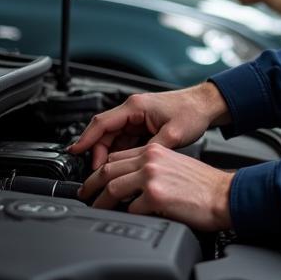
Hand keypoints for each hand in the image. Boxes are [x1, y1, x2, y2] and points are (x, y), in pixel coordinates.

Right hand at [68, 82, 229, 171]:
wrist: (206, 105)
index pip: (101, 123)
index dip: (86, 139)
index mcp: (135, 107)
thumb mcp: (172, 134)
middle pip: (104, 133)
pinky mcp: (143, 126)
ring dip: (108, 154)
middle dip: (97, 153)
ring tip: (107, 173)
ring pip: (113, 138)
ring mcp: (137, 118)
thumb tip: (135, 166)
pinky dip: (120, 153)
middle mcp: (133, 110)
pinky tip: (121, 166)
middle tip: (96, 174)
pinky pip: (124, 141)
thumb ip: (151, 150)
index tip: (74, 153)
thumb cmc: (192, 112)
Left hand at [79, 143, 233, 229]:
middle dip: (91, 184)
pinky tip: (124, 221)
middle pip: (108, 169)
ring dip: (99, 202)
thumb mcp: (175, 165)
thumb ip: (151, 168)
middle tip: (85, 196)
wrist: (224, 195)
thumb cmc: (204, 185)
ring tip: (95, 210)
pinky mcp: (154, 197)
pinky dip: (124, 216)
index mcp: (156, 150)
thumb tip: (128, 182)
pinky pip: (128, 209)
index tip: (95, 180)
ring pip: (111, 188)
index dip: (101, 169)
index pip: (118, 156)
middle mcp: (151, 159)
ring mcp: (151, 177)